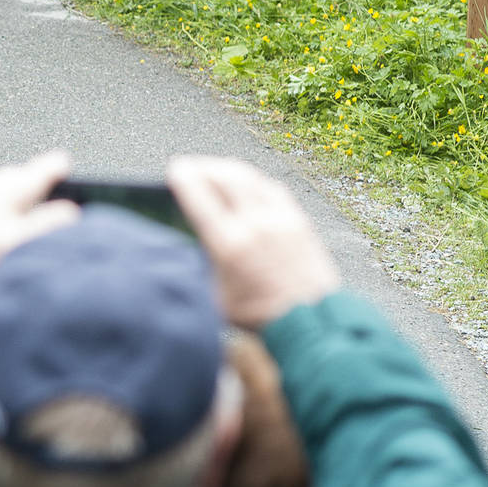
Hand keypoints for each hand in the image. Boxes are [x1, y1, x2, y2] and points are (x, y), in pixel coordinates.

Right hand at [168, 156, 338, 328]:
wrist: (312, 321)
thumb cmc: (262, 315)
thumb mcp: (216, 296)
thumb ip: (200, 268)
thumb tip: (183, 249)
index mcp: (230, 244)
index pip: (200, 197)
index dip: (184, 178)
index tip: (175, 170)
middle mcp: (255, 225)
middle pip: (225, 177)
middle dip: (203, 166)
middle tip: (190, 166)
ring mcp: (280, 219)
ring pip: (250, 178)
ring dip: (227, 169)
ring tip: (214, 170)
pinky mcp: (298, 221)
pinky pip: (272, 188)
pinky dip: (254, 180)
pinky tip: (247, 183)